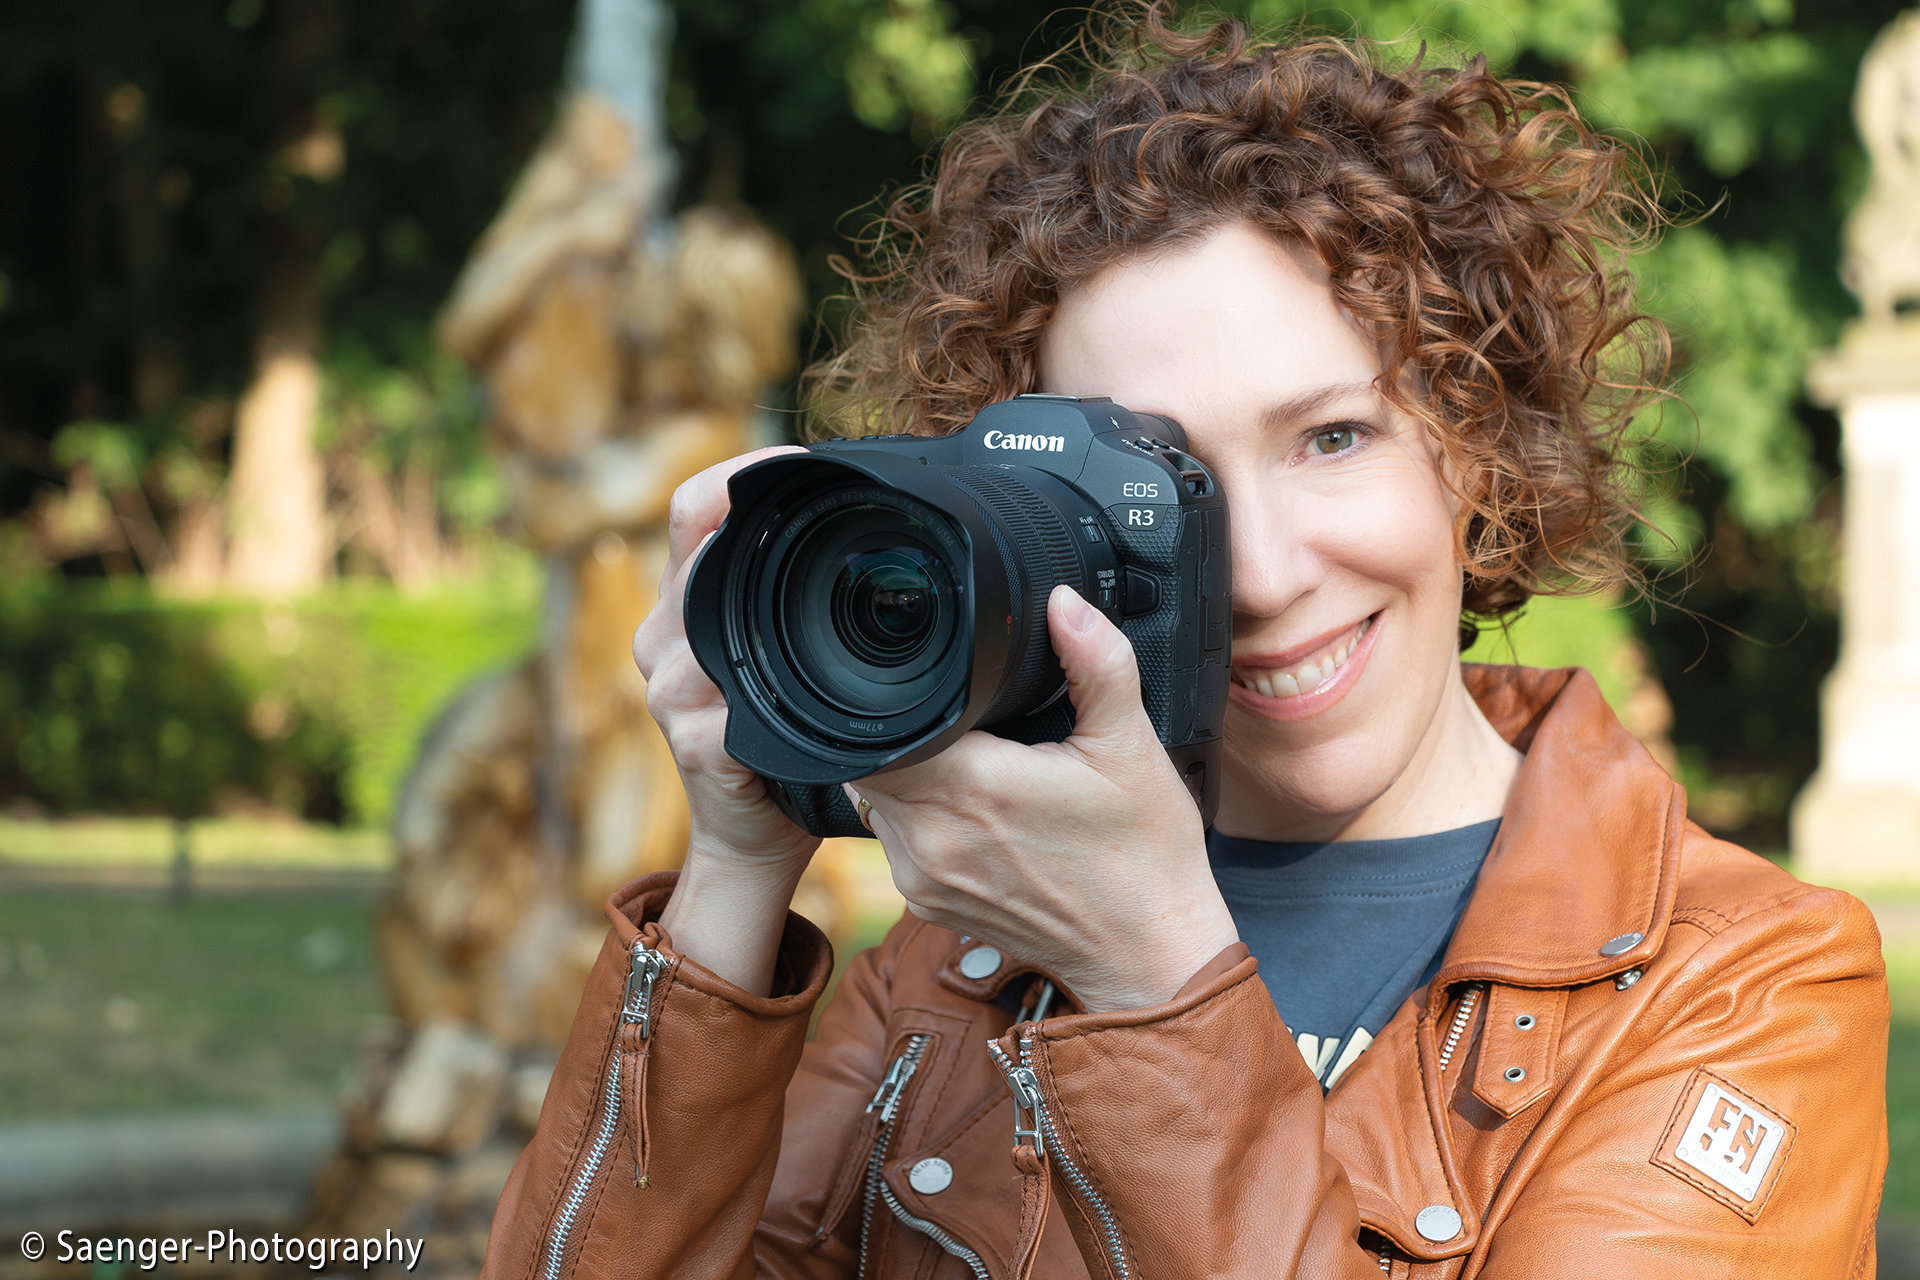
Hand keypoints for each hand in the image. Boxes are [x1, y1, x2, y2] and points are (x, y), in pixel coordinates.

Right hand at [635, 447, 821, 993]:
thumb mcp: (785, 660)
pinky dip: (779, 687)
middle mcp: (663, 637)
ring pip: (711, 615)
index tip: (803, 457)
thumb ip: (794, 604)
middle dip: (761, 524)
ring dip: (774, 608)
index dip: (740, 473)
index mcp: (685, 605)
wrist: (753, 842)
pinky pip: (730, 695)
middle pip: (697, 547)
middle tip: (843, 503)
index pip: (694, 509)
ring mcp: (670, 688)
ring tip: (838, 599)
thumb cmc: (783, 745)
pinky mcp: (694, 739)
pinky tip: (816, 683)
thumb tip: (879, 539)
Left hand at [850, 585, 1239, 1012]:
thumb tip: (1064, 603)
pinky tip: (970, 807)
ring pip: (876, 799)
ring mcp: (924, 877)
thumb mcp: (1131, 746)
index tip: (934, 681)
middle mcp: (933, 837)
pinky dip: (918, 815)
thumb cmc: (1145, 857)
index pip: (884, 724)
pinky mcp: (926, 904)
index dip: (898, 694)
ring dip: (907, 773)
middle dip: (904, 730)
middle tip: (959, 717)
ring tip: (968, 759)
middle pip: (870, 759)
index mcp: (976, 787)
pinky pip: (894, 840)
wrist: (1149, 956)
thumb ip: (1096, 662)